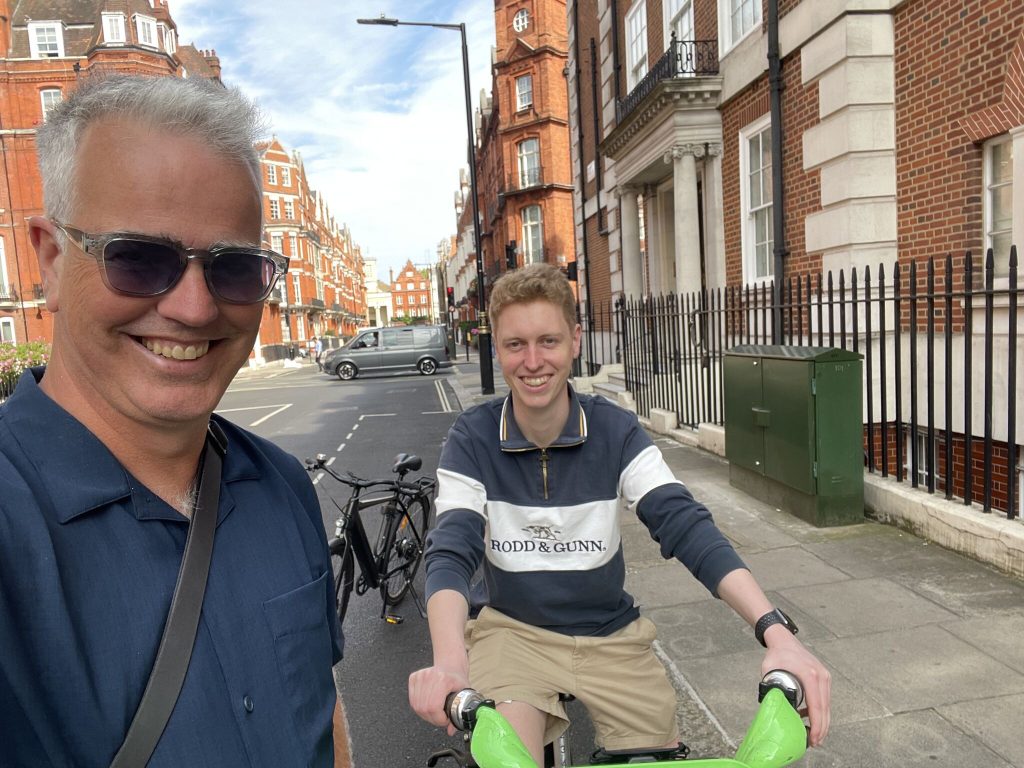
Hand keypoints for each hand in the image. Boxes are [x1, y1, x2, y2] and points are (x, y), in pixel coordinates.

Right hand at [409, 665, 470, 735]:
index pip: (434, 707)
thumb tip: (451, 730)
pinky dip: (420, 707)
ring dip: (426, 714)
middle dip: (433, 719)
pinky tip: (428, 705)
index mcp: (443, 679)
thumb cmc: (457, 680)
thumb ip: (460, 714)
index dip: (439, 719)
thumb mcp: (464, 695)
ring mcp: (420, 676)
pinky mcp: (413, 677)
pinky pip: (412, 700)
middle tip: (441, 717)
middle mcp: (430, 676)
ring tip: (435, 712)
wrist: (450, 665)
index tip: (446, 719)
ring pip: (417, 706)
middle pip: (424, 709)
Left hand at [761, 628, 830, 746]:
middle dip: (821, 728)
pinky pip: (824, 698)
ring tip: (813, 735)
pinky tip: (809, 719)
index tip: (813, 739)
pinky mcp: (823, 677)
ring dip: (821, 722)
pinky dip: (820, 711)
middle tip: (814, 743)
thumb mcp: (769, 672)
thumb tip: (773, 709)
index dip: (816, 726)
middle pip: (825, 709)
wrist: (784, 640)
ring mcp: (824, 676)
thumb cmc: (776, 655)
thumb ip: (771, 689)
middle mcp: (821, 676)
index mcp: (810, 676)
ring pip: (826, 706)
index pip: (816, 707)